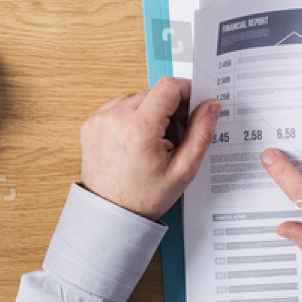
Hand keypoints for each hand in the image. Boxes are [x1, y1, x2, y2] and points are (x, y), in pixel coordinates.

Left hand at [80, 76, 219, 219]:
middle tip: (175, 135)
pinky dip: (132, 117)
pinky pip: (120, 107)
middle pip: (154, 92)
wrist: (111, 214)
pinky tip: (137, 141)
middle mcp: (116, 118)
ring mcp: (100, 119)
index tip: (194, 106)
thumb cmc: (144, 197)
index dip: (187, 92)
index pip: (169, 86)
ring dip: (151, 112)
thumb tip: (211, 105)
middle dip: (170, 108)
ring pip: (137, 97)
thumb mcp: (184, 170)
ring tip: (154, 142)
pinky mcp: (91, 123)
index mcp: (139, 129)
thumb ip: (201, 132)